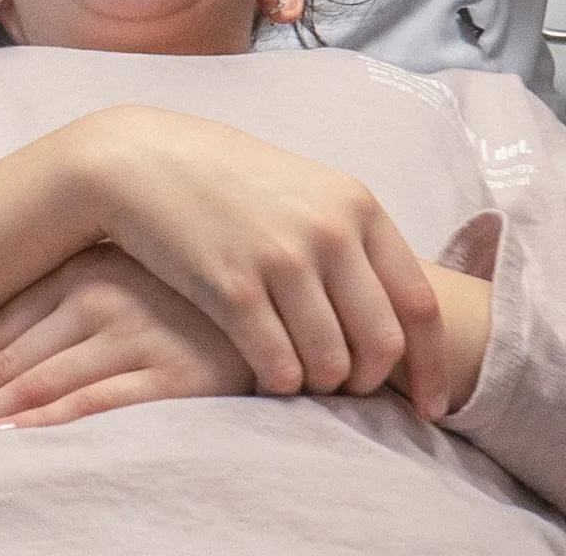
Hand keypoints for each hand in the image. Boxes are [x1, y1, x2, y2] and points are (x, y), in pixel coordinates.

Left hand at [0, 246, 250, 445]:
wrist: (283, 292)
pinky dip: (46, 421)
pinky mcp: (175, 372)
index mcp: (76, 276)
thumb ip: (65, 304)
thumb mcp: (121, 279)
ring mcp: (135, 334)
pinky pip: (95, 402)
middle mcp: (97, 300)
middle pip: (5, 363)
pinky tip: (8, 438)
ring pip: (38, 383)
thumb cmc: (191, 292)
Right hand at [70, 107, 451, 415]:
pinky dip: (280, 383)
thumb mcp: (302, 188)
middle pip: (381, 344)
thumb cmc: (222, 179)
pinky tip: (265, 374)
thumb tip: (398, 313)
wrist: (134, 160)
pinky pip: (279, 366)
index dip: (431, 366)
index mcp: (354, 204)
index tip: (429, 406)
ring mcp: (279, 259)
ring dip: (320, 385)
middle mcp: (326, 231)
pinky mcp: (231, 288)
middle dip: (368, 381)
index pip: (419, 304)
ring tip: (301, 377)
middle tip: (345, 388)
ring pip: (331, 364)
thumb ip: (351, 238)